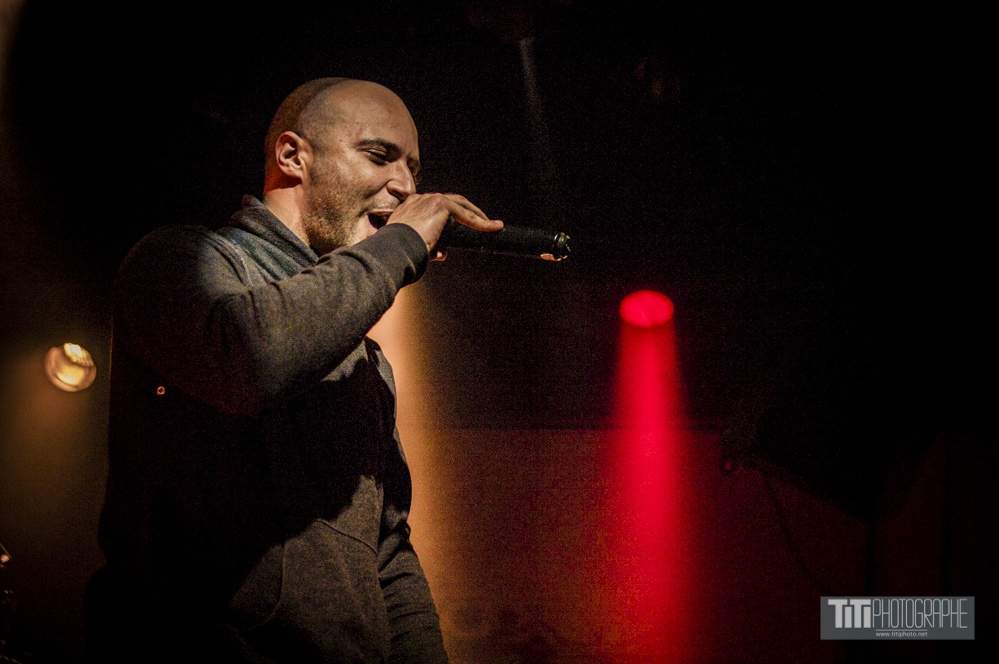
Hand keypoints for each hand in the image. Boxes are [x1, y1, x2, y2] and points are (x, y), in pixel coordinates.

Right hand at [385, 193, 502, 255]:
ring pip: (460, 205)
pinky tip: (492, 227)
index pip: (433, 208)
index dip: (448, 217)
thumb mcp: (413, 248)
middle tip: (481, 221)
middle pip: (450, 202)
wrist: (393, 250)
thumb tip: (442, 253)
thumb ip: (429, 247)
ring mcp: (429, 200)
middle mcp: (419, 200)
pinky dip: (480, 222)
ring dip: (477, 215)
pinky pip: (466, 214)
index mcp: (409, 208)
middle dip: (467, 211)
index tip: (458, 225)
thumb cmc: (397, 253)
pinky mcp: (441, 205)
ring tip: (491, 225)